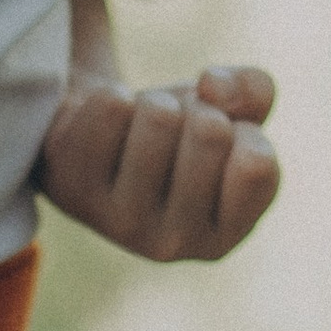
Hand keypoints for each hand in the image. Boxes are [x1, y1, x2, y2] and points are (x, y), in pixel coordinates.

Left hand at [39, 58, 280, 263]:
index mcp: (224, 235)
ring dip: (153, 104)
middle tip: (173, 135)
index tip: (220, 144)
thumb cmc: (179, 133)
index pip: (257, 163)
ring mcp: (119, 221)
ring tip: (138, 132)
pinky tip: (103, 129)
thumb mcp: (236, 113)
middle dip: (195, 111)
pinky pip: (111, 107)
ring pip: (160, 117)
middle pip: (211, 131)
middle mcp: (174, 243)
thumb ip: (256, 91)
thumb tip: (210, 87)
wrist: (99, 135)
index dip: (242, 129)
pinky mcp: (73, 185)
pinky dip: (111, 97)